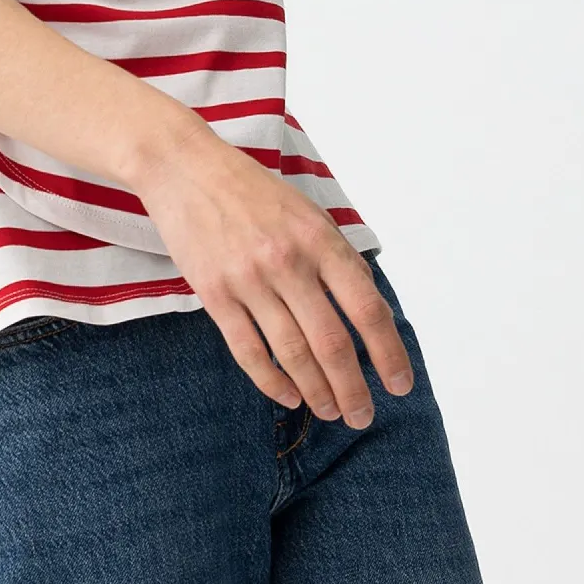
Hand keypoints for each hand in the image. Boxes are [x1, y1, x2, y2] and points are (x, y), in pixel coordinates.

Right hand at [129, 115, 413, 427]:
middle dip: (353, 388)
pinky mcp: (213, 293)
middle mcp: (287, 261)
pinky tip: (289, 396)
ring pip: (293, 353)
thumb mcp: (307, 212)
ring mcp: (248, 279)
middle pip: (332, 342)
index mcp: (318, 238)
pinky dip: (272, 381)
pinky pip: (248, 350)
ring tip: (331, 413)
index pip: (366, 307)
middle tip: (362, 415)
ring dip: (317, 391)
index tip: (399, 383)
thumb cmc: (251, 190)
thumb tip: (368, 311)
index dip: (388, 352)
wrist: (184, 168)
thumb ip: (336, 257)